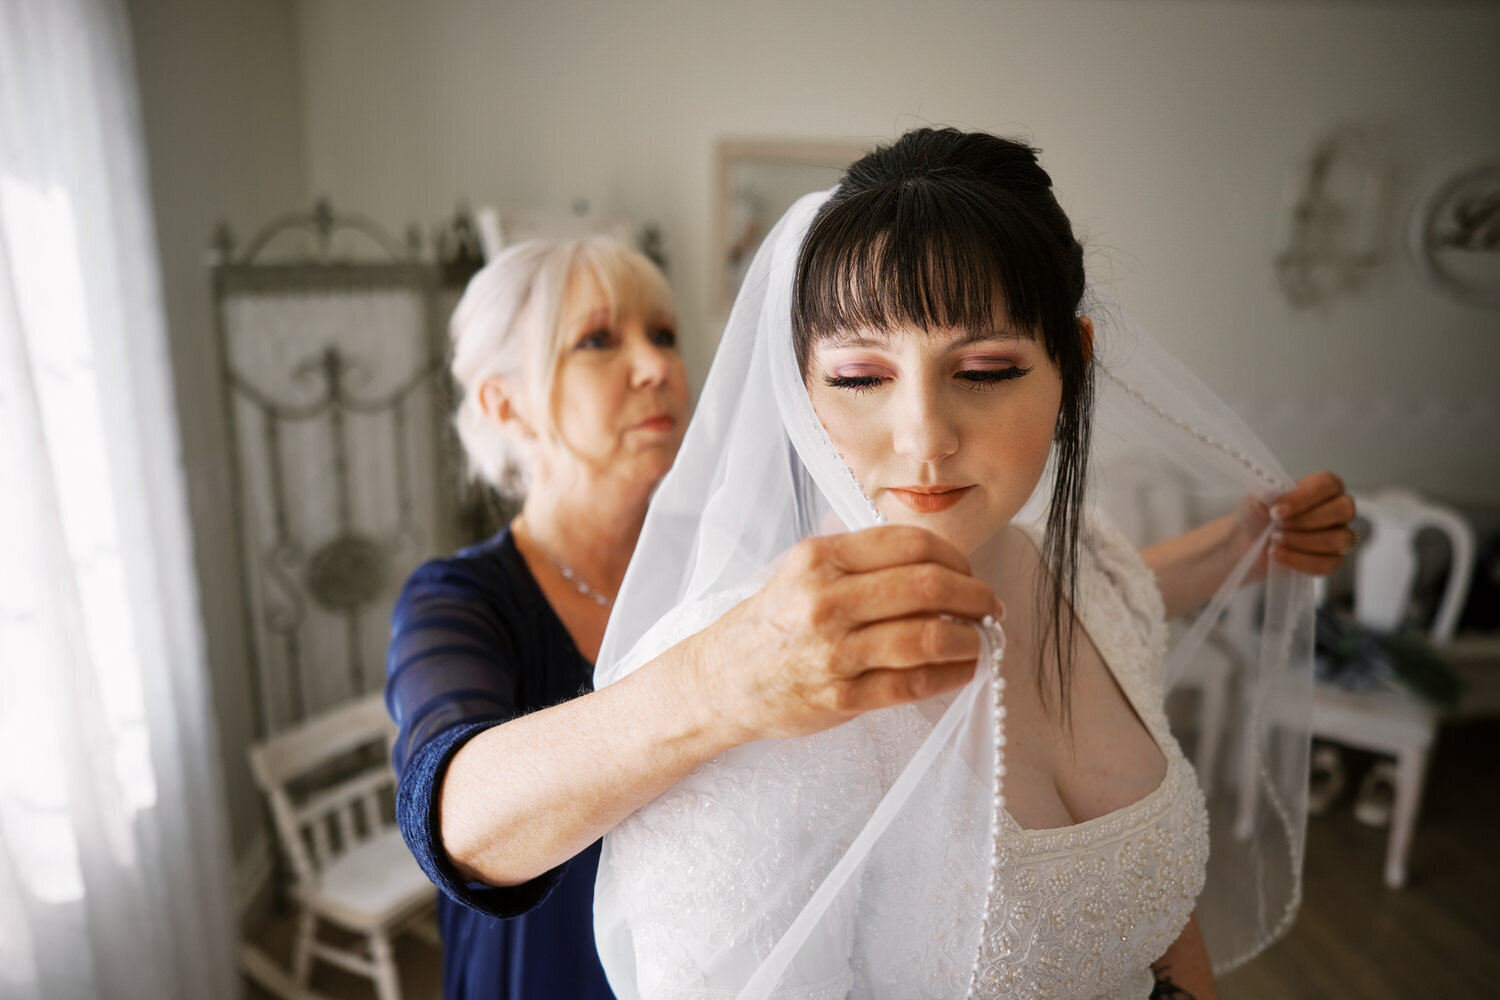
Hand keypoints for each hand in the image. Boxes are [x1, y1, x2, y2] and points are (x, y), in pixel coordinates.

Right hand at [693, 524, 998, 741]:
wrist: (720, 681)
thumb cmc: (771, 623)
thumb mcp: (803, 572)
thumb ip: (861, 561)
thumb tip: (939, 564)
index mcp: (820, 559)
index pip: (910, 544)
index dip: (956, 557)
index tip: (969, 571)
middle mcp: (826, 600)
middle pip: (928, 586)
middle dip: (975, 596)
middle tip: (989, 606)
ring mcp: (833, 652)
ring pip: (928, 637)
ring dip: (970, 639)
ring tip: (980, 641)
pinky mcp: (841, 698)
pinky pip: (913, 684)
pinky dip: (951, 676)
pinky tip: (963, 671)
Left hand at [1238, 470, 1356, 576]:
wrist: (1248, 543)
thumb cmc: (1259, 515)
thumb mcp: (1256, 500)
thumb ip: (1266, 494)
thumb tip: (1274, 494)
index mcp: (1323, 487)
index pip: (1327, 484)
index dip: (1303, 498)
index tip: (1276, 511)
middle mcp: (1338, 509)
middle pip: (1344, 510)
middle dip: (1307, 520)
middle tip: (1278, 525)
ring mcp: (1340, 535)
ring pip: (1337, 539)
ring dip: (1301, 541)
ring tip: (1275, 540)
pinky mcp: (1333, 560)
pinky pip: (1327, 564)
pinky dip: (1299, 560)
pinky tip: (1278, 555)